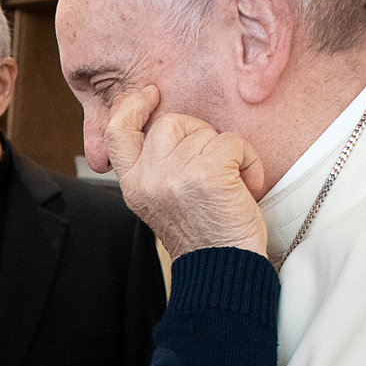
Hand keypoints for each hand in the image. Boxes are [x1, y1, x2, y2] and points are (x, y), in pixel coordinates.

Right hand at [104, 87, 267, 258]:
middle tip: (211, 165)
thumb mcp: (161, 201)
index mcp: (134, 185)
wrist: (222, 270)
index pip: (117, 133)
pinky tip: (245, 185)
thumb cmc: (202, 237)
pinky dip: (248, 161)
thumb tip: (161, 126)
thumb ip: (155, 167)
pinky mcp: (207, 172)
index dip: (132, 107)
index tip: (149, 95)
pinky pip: (233, 143)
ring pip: (205, 132)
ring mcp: (176, 173)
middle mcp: (149, 177)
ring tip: (229, 184)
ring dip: (227, 153)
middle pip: (169, 123)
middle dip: (197, 135)